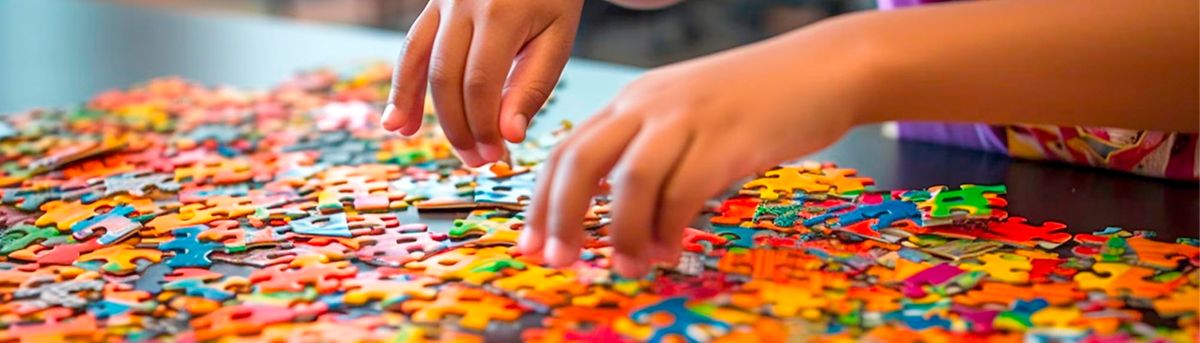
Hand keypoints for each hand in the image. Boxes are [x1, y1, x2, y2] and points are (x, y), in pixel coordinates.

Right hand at [383, 0, 582, 165]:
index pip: (480, 84)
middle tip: (474, 160)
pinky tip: (395, 119)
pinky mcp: (432, 4)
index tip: (494, 155)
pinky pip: (411, 46)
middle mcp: (464, 4)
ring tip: (412, 140)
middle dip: (457, 127)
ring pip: (420, 62)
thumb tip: (509, 136)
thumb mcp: (557, 38)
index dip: (482, 126)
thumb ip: (533, 86)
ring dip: (416, 107)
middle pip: (446, 78)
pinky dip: (401, 84)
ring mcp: (442, 1)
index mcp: (500, 13)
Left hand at [518, 23, 878, 276]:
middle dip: (562, 217)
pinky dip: (671, 227)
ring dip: (623, 232)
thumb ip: (651, 153)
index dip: (542, 199)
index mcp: (634, 100)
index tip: (535, 241)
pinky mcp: (729, 139)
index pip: (567, 148)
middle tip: (561, 259)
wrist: (821, 70)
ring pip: (630, 180)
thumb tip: (619, 217)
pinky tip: (671, 247)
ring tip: (629, 264)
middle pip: (581, 160)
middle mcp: (651, 105)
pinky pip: (684, 191)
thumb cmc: (754, 102)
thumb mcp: (686, 116)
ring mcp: (689, 119)